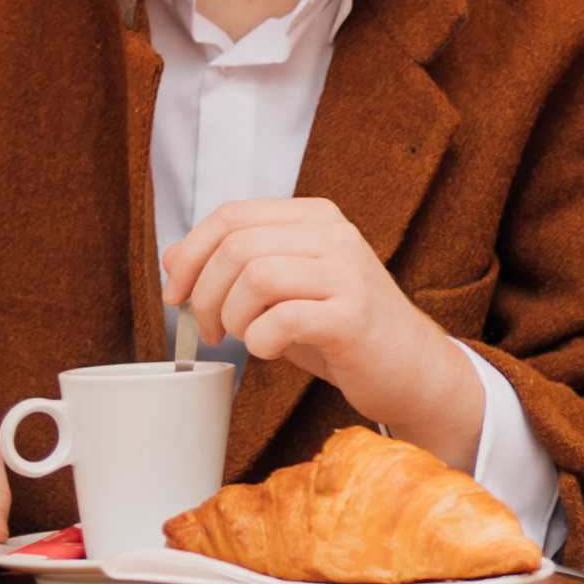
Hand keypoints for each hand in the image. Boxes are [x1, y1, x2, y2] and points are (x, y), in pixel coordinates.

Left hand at [164, 194, 485, 469]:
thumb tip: (172, 257)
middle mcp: (333, 235)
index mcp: (315, 216)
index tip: (175, 294)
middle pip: (237, 245)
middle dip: (206, 294)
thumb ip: (235, 266)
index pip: (232, 214)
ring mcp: (347, 273)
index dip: (191, 253)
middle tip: (210, 330)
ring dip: (234, 318)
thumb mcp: (285, 289)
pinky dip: (260, 342)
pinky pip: (281, 321)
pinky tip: (271, 350)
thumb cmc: (342, 328)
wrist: (411, 369)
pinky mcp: (353, 317)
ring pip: (255, 277)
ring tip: (245, 338)